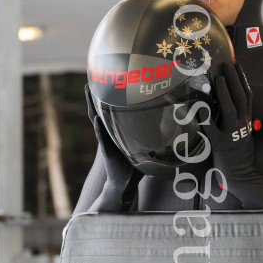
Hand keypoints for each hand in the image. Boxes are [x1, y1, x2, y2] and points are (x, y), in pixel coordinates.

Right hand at [86, 85, 141, 210]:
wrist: (124, 184)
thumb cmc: (135, 168)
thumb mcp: (145, 149)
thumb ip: (153, 139)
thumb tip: (173, 130)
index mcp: (118, 131)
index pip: (113, 110)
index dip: (110, 97)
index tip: (109, 81)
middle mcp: (110, 133)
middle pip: (101, 110)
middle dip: (96, 95)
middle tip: (92, 79)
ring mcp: (106, 141)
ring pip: (97, 119)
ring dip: (92, 105)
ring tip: (88, 91)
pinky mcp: (106, 151)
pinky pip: (102, 137)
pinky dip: (99, 128)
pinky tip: (97, 119)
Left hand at [199, 63, 262, 206]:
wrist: (241, 175)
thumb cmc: (239, 154)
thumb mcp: (241, 133)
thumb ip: (237, 118)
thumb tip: (225, 103)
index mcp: (247, 120)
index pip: (248, 95)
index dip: (243, 79)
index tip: (237, 64)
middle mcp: (242, 125)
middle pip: (241, 98)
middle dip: (234, 79)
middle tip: (226, 64)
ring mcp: (233, 134)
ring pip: (231, 109)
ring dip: (225, 93)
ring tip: (218, 78)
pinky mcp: (221, 144)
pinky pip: (213, 129)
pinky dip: (206, 119)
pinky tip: (200, 109)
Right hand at [204, 63, 252, 151]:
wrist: (238, 158)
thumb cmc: (222, 148)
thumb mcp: (212, 140)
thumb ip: (207, 124)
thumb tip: (201, 107)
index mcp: (231, 127)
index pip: (229, 107)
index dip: (224, 93)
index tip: (218, 79)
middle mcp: (242, 120)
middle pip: (241, 97)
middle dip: (234, 80)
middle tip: (227, 65)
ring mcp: (248, 116)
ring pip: (247, 95)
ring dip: (242, 79)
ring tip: (236, 65)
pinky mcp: (250, 114)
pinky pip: (250, 97)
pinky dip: (245, 85)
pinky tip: (241, 76)